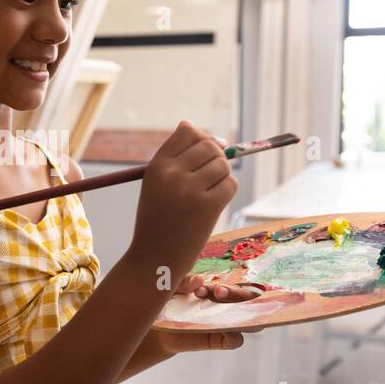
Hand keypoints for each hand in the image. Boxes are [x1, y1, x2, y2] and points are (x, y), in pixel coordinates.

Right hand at [126, 121, 237, 277]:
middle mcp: (172, 174)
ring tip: (210, 193)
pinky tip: (215, 203)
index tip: (209, 149)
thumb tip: (191, 124)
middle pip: (209, 146)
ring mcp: (190, 190)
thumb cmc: (156, 220)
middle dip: (217, 157)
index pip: (188, 132)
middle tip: (213, 175)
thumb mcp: (154, 184)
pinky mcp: (207, 207)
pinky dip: (227, 192)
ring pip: (222, 165)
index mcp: (157, 166)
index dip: (203, 137)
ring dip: (222, 176)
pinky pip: (230, 184)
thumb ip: (172, 157)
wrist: (154, 259)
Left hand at [154, 272, 259, 352]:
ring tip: (221, 310)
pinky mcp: (216, 340)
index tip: (207, 289)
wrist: (155, 325)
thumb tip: (199, 280)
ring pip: (248, 320)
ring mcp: (223, 324)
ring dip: (241, 313)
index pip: (236, 285)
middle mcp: (225, 306)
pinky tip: (223, 330)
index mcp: (218, 290)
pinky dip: (234, 336)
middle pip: (248, 299)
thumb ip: (184, 282)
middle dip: (238, 293)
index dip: (229, 286)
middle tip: (218, 292)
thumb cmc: (166, 301)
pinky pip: (235, 341)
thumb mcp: (172, 287)